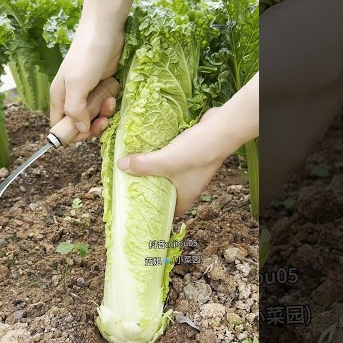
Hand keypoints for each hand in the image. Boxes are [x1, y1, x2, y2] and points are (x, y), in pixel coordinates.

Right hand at [49, 0, 140, 139]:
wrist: (106, 31)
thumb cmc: (87, 56)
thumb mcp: (76, 86)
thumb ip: (75, 111)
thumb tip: (79, 130)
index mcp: (59, 97)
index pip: (59, 125)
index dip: (71, 134)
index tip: (86, 132)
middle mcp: (72, 97)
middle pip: (79, 124)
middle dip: (92, 125)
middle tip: (102, 118)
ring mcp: (88, 92)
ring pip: (94, 116)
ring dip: (104, 114)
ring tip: (110, 101)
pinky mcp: (102, 87)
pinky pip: (105, 105)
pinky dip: (110, 104)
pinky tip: (114, 93)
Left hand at [117, 72, 258, 216]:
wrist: (221, 129)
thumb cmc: (197, 152)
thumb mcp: (165, 161)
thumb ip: (143, 165)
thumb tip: (121, 166)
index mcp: (186, 195)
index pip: (172, 212)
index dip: (159, 213)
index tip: (142, 209)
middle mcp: (190, 184)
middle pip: (168, 192)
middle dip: (152, 189)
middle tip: (133, 186)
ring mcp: (192, 168)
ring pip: (170, 173)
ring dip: (157, 170)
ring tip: (138, 168)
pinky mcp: (192, 152)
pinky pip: (174, 158)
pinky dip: (163, 155)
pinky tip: (151, 149)